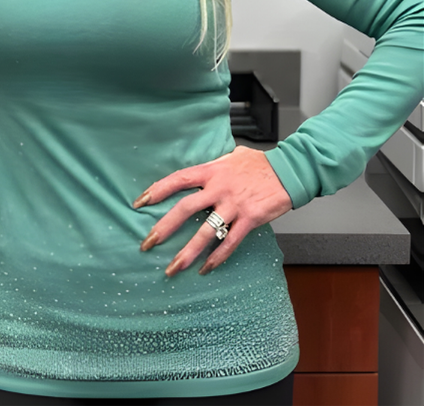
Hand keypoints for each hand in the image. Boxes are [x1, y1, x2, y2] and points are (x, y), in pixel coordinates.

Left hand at [132, 146, 292, 275]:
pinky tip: (206, 268)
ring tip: (173, 268)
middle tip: (147, 243)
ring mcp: (234, 205)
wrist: (288, 171)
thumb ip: (212, 168)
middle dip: (164, 228)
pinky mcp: (249, 219)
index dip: (157, 191)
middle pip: (185, 209)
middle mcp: (219, 188)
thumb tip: (198, 174)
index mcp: (211, 171)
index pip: (178, 180)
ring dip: (187, 252)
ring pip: (205, 231)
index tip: (139, 203)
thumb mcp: (230, 158)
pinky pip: (230, 242)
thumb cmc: (259, 164)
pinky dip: (217, 257)